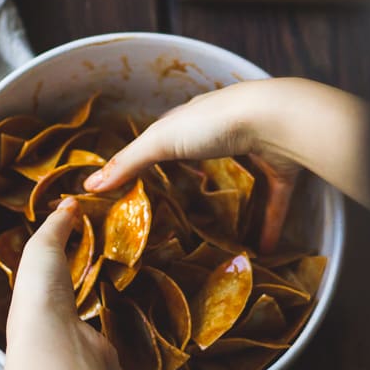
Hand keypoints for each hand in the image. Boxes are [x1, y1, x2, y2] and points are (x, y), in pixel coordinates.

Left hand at [6, 198, 185, 369]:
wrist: (49, 344)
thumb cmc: (41, 293)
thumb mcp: (43, 248)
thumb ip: (57, 226)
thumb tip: (70, 202)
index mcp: (51, 302)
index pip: (63, 289)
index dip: (74, 277)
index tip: (99, 263)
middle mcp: (69, 334)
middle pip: (92, 324)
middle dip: (108, 318)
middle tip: (135, 302)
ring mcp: (91, 358)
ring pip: (119, 357)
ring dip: (137, 354)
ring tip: (160, 343)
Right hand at [84, 81, 300, 252]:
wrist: (276, 119)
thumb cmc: (212, 124)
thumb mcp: (160, 141)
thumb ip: (127, 163)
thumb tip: (88, 186)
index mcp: (191, 120)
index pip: (165, 139)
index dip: (151, 159)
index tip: (139, 186)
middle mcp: (224, 132)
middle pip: (204, 160)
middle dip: (192, 182)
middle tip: (177, 215)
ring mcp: (255, 150)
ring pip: (240, 181)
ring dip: (230, 205)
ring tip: (217, 233)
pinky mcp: (281, 170)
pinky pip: (273, 202)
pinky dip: (267, 225)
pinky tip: (260, 250)